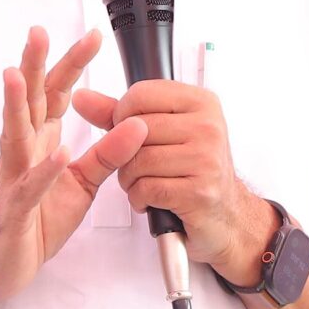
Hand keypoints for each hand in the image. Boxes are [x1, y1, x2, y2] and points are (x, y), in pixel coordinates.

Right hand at [0, 28, 145, 302]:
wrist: (3, 265)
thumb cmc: (39, 220)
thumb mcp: (84, 182)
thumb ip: (109, 153)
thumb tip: (139, 125)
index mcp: (41, 140)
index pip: (56, 93)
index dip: (72, 64)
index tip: (93, 36)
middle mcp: (23, 151)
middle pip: (29, 100)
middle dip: (33, 65)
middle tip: (38, 32)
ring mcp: (14, 178)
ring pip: (14, 133)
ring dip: (16, 103)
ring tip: (18, 74)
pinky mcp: (16, 209)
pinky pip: (29, 187)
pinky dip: (44, 170)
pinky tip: (58, 152)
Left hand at [73, 78, 271, 282]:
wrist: (226, 214)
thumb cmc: (193, 170)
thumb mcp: (162, 133)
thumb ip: (120, 115)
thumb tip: (83, 98)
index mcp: (201, 103)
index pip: (140, 94)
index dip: (122, 116)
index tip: (131, 133)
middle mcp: (208, 126)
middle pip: (135, 130)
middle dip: (124, 154)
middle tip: (138, 166)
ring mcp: (206, 159)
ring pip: (137, 161)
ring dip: (130, 179)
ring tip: (145, 183)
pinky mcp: (199, 191)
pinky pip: (146, 188)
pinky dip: (139, 198)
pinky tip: (151, 199)